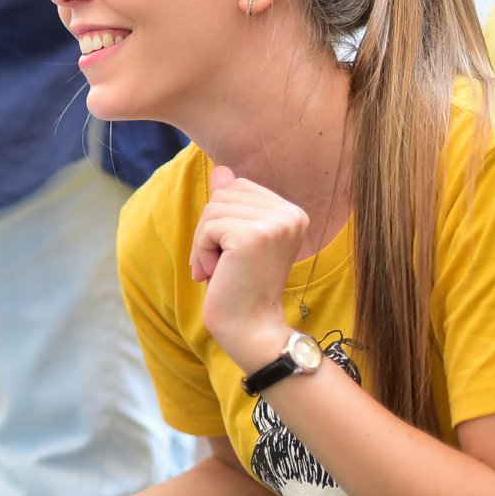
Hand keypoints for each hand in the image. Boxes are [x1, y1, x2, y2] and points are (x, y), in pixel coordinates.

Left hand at [190, 165, 305, 356]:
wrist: (250, 328)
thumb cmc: (239, 286)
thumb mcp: (235, 239)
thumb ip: (232, 203)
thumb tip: (220, 168)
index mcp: (292, 212)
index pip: (238, 187)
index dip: (221, 219)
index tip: (230, 253)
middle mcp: (290, 214)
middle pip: (223, 194)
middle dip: (210, 230)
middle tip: (222, 265)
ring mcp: (275, 223)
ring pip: (213, 208)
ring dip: (204, 242)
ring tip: (220, 270)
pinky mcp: (253, 235)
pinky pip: (208, 227)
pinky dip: (202, 251)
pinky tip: (216, 273)